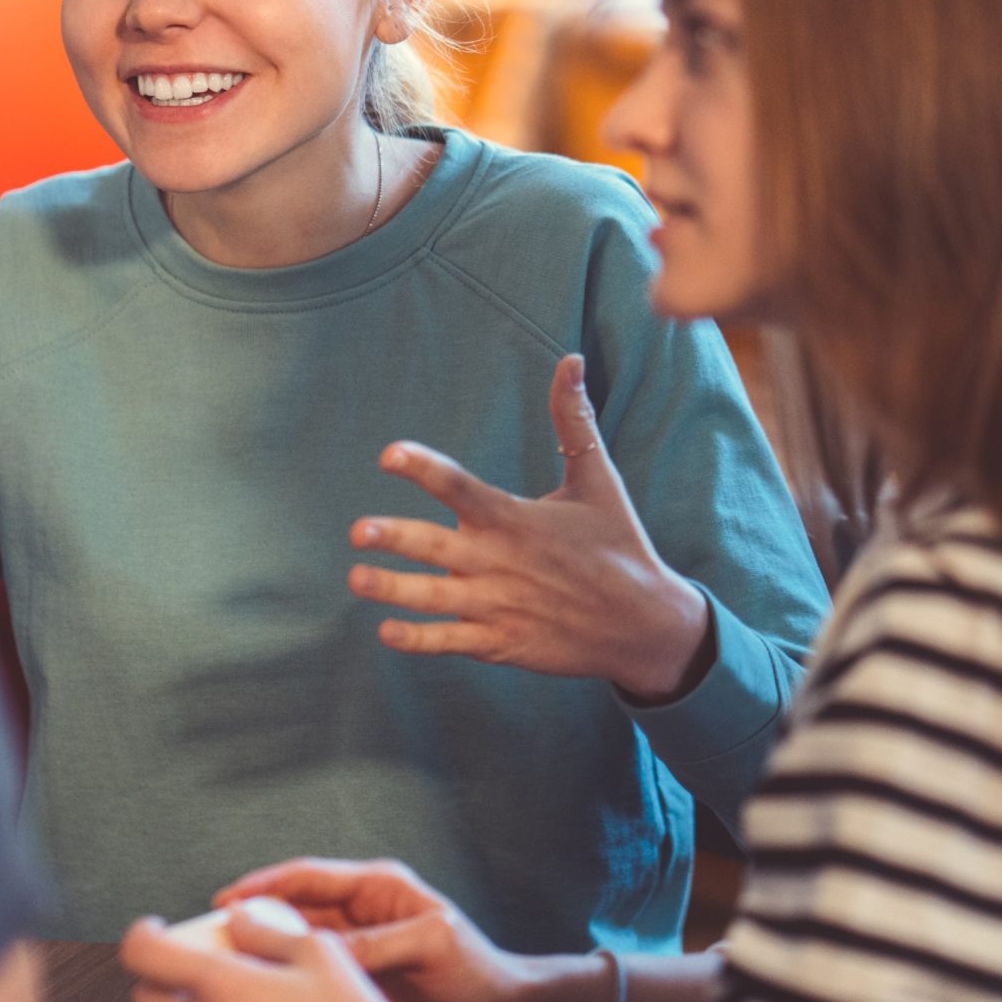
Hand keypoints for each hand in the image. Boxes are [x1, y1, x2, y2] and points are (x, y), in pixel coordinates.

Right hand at [215, 859, 530, 1001]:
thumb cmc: (478, 973)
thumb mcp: (431, 944)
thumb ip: (378, 943)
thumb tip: (324, 950)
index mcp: (377, 889)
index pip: (308, 877)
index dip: (265, 885)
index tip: (226, 899)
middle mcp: (358, 917)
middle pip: (291, 910)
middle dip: (251, 919)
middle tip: (209, 938)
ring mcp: (353, 955)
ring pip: (293, 948)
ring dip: (261, 955)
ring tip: (222, 969)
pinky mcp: (352, 990)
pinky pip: (308, 984)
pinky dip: (280, 987)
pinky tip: (256, 999)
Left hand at [352, 353, 714, 701]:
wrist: (645, 625)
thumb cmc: (618, 544)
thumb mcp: (598, 480)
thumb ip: (573, 420)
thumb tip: (571, 359)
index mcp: (516, 519)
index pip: (462, 488)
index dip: (425, 470)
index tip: (389, 455)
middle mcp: (501, 562)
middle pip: (438, 548)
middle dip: (396, 538)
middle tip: (358, 531)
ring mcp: (499, 606)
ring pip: (435, 598)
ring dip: (393, 589)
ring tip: (356, 577)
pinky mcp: (503, 642)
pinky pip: (451, 641)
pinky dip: (419, 639)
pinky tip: (387, 630)